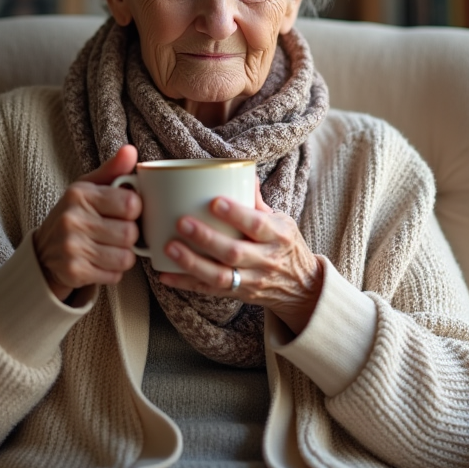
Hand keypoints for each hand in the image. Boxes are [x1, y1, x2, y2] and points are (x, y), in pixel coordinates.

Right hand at [33, 145, 140, 301]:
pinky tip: (100, 262)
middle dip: (129, 236)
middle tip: (116, 233)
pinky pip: (115, 275)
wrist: (43, 252)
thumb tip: (131, 150)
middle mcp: (72, 219)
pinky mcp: (74, 272)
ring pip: (126, 257)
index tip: (123, 212)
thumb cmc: (75, 215)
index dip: (134, 210)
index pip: (131, 203)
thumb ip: (113, 170)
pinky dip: (113, 271)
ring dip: (123, 255)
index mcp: (80, 194)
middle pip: (131, 233)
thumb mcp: (89, 188)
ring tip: (109, 248)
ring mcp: (72, 247)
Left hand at [159, 184, 323, 333]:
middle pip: (234, 252)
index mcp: (278, 236)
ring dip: (192, 263)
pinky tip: (165, 274)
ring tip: (169, 247)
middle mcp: (266, 260)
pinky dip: (186, 283)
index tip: (214, 201)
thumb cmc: (287, 247)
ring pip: (221, 276)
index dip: (236, 214)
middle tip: (181, 222)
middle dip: (206, 238)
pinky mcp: (239, 295)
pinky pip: (209, 291)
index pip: (257, 224)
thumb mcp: (282, 222)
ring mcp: (252, 281)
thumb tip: (244, 172)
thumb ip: (258, 201)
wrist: (302, 288)